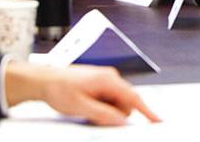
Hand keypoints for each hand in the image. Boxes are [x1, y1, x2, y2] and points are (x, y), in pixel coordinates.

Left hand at [6, 63, 159, 125]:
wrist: (43, 80)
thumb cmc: (59, 88)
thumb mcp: (81, 106)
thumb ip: (104, 114)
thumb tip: (121, 121)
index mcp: (109, 80)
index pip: (133, 97)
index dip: (147, 110)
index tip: (157, 120)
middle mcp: (110, 78)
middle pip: (125, 103)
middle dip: (115, 114)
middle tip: (94, 117)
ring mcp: (106, 80)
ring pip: (117, 103)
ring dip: (107, 111)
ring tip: (87, 110)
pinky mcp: (100, 85)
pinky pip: (109, 100)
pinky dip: (102, 107)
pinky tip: (87, 107)